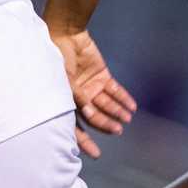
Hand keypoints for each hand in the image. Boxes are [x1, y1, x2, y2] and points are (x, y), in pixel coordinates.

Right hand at [48, 29, 135, 158]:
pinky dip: (123, 98)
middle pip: (93, 117)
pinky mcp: (101, 76)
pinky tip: (131, 107)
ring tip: (126, 119)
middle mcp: (78, 97)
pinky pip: (114, 90)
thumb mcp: (62, 81)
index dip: (84, 141)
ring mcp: (90, 86)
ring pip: (106, 104)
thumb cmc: (56, 58)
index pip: (74, 126)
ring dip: (117, 112)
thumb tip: (87, 114)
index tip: (96, 153)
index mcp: (63, 101)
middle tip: (118, 131)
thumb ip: (76, 97)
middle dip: (105, 124)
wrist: (65, 34)